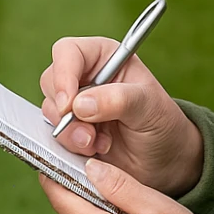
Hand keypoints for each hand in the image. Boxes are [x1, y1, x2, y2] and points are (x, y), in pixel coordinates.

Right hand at [39, 36, 203, 197]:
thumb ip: (118, 100)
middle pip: (51, 82)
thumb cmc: (161, 124)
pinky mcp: (69, 130)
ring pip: (50, 112)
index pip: (68, 52)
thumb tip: (79, 104)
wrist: (164, 161)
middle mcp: (85, 76)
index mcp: (104, 57)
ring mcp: (74, 104)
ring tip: (100, 144)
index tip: (68, 105)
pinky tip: (94, 152)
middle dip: (65, 112)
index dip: (63, 75)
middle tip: (89, 135)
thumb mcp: (149, 107)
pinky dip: (69, 147)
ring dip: (70, 134)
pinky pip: (52, 135)